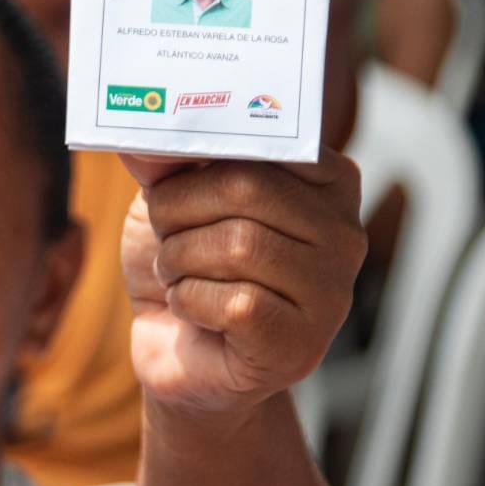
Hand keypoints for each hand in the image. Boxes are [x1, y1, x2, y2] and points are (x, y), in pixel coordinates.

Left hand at [120, 151, 365, 423]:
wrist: (177, 354)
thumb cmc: (188, 264)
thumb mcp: (173, 196)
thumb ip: (168, 157)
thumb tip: (140, 131)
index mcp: (328, 182)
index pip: (270, 139)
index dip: (204, 152)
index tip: (171, 168)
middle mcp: (344, 234)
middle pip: (247, 187)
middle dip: (180, 208)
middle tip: (165, 232)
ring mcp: (330, 294)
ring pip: (239, 245)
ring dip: (180, 258)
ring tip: (175, 273)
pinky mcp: (300, 345)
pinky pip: (236, 303)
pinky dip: (190, 302)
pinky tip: (192, 310)